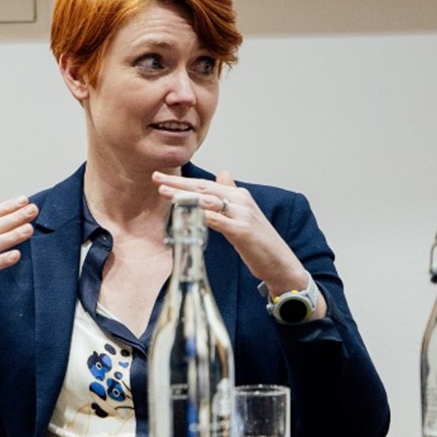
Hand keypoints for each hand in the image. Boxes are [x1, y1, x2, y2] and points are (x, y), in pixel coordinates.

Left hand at [151, 170, 320, 310]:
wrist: (280, 263)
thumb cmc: (259, 241)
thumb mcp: (244, 213)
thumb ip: (231, 193)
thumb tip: (223, 173)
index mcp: (238, 196)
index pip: (205, 185)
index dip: (182, 181)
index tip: (160, 178)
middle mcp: (241, 201)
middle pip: (204, 189)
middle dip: (178, 184)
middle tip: (156, 179)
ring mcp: (243, 215)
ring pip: (208, 201)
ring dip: (185, 197)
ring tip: (165, 194)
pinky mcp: (243, 231)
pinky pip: (219, 221)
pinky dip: (202, 216)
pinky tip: (187, 213)